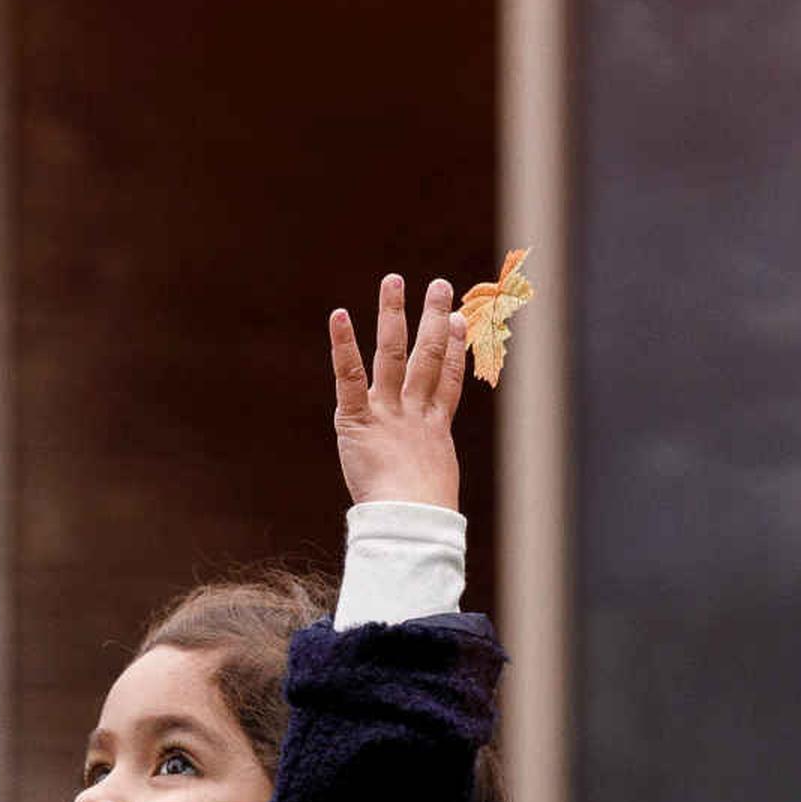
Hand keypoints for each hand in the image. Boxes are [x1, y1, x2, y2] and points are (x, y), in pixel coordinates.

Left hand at [327, 274, 464, 513]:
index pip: (448, 382)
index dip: (456, 351)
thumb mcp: (431, 492)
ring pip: (393, 353)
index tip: (461, 323)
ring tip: (394, 280)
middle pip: (428, 356)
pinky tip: (339, 315)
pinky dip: (343, 345)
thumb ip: (426, 482)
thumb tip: (435, 507)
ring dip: (394, 313)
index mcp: (434, 430)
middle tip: (439, 286)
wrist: (410, 520)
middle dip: (434, 319)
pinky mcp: (358, 418)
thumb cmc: (421, 519)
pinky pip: (350, 375)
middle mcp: (414, 412)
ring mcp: (389, 411)